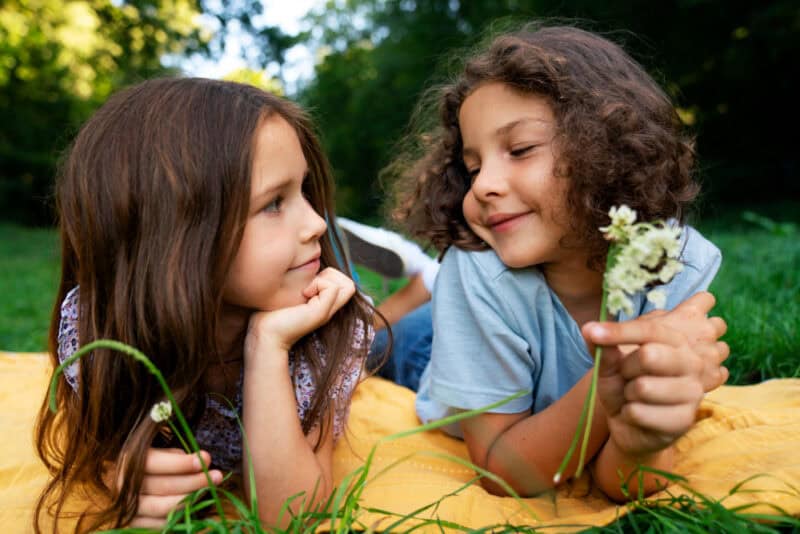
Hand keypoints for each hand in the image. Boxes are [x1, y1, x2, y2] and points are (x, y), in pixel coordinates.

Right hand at [125, 448, 223, 527]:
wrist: (122, 483)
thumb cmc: (149, 464)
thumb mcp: (158, 451)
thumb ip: (175, 456)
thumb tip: (202, 461)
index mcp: (128, 462)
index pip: (154, 462)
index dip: (180, 463)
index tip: (206, 459)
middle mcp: (124, 486)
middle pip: (162, 486)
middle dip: (193, 481)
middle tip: (217, 476)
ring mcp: (127, 508)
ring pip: (162, 508)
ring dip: (191, 500)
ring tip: (210, 491)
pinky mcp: (131, 524)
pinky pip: (159, 524)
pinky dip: (179, 516)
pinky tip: (196, 506)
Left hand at [245, 267, 355, 357]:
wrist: (265, 334)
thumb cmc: (272, 313)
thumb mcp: (291, 294)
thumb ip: (303, 284)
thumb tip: (309, 269)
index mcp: (324, 305)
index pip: (345, 284)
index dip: (331, 275)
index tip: (309, 283)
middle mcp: (329, 309)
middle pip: (350, 284)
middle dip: (331, 275)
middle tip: (309, 285)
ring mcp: (327, 311)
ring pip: (348, 284)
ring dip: (326, 279)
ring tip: (307, 289)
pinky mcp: (321, 312)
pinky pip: (332, 287)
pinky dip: (318, 283)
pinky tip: (303, 293)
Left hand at [582, 297, 728, 455]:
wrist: (631, 426)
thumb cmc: (624, 388)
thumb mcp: (610, 365)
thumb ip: (603, 348)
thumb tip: (588, 329)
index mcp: (676, 341)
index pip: (648, 330)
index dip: (619, 331)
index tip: (591, 332)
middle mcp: (691, 363)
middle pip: (648, 355)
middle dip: (626, 369)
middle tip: (627, 377)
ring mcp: (693, 392)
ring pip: (643, 387)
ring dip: (628, 394)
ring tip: (634, 398)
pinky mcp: (684, 420)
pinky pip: (639, 412)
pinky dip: (629, 414)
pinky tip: (638, 417)